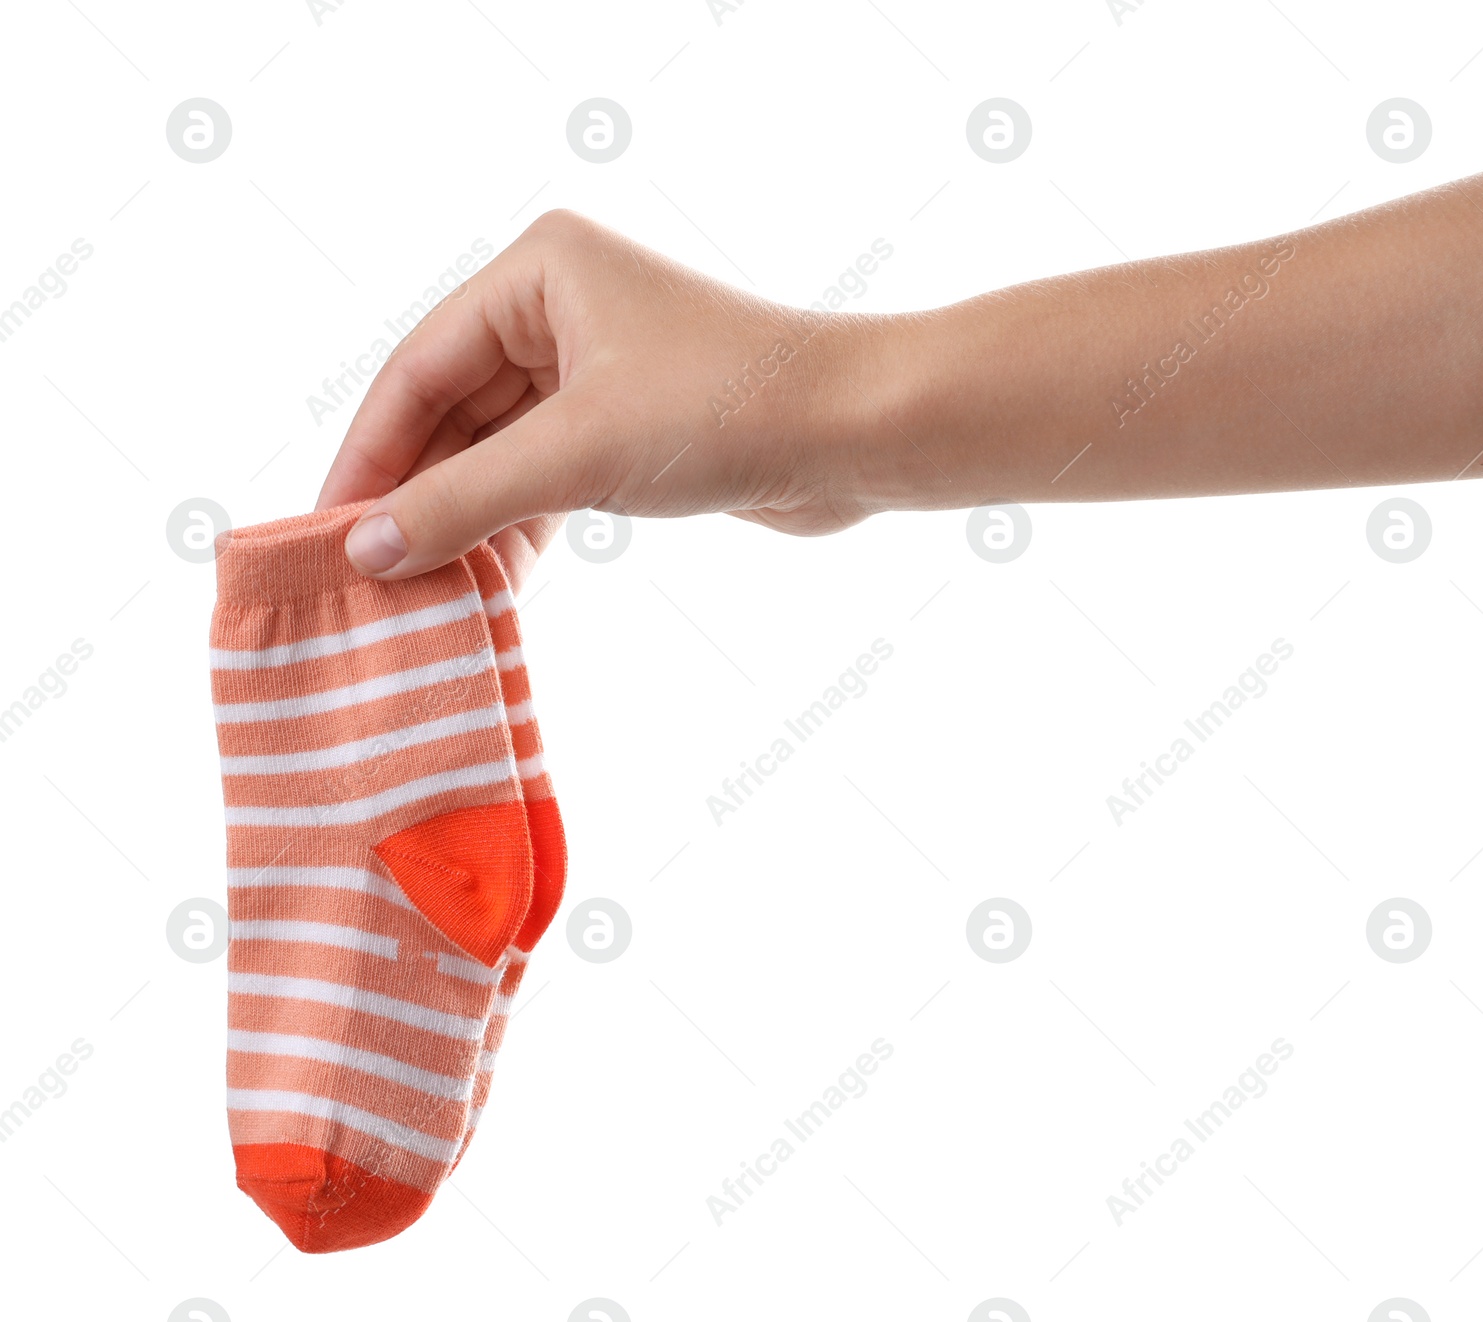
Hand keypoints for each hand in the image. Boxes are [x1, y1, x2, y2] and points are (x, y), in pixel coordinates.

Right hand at [316, 210, 877, 586]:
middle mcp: (562, 309)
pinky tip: (491, 584)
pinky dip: (521, 528)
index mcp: (539, 272)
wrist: (859, 434)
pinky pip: (549, 478)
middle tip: (369, 577)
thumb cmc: (730, 408)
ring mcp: (599, 368)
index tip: (328, 533)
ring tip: (421, 593)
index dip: (368, 455)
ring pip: (501, 452)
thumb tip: (366, 549)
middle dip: (418, 495)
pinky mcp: (633, 426)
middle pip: (454, 412)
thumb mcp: (579, 454)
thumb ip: (464, 500)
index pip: (419, 369)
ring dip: (468, 521)